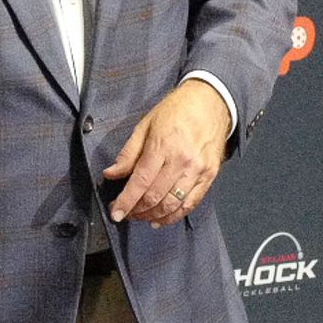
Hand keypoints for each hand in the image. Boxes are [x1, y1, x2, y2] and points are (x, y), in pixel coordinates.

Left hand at [105, 82, 232, 227]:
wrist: (211, 102)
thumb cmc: (176, 111)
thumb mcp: (145, 125)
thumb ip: (128, 153)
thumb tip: (111, 174)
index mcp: (163, 146)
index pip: (140, 182)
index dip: (126, 201)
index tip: (116, 213)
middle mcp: (182, 161)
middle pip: (155, 197)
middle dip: (136, 210)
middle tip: (126, 213)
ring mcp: (198, 170)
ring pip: (172, 204)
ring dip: (153, 216)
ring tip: (140, 217)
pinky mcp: (210, 176)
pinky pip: (191, 203)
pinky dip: (174, 216)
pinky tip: (161, 219)